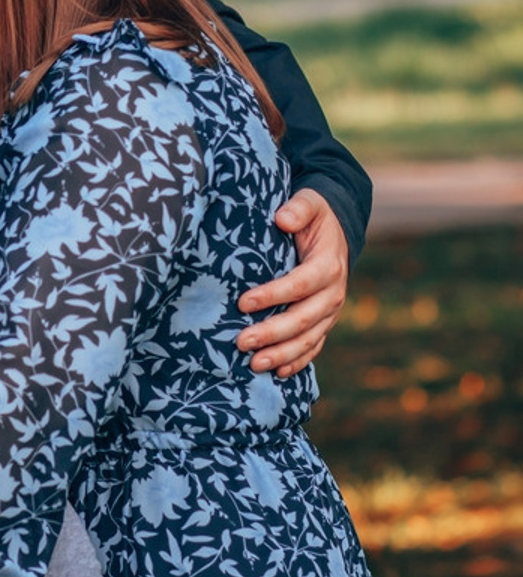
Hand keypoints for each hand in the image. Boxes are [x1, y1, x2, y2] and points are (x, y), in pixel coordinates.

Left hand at [236, 188, 347, 378]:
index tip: (243, 302)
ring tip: (253, 365)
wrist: (333, 231)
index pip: (300, 284)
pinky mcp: (324, 321)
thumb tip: (282, 219)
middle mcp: (334, 292)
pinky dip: (298, 361)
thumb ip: (299, 207)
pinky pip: (314, 345)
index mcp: (329, 264)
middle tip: (241, 342)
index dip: (274, 295)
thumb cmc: (313, 216)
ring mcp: (330, 311)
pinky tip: (278, 373)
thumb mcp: (310, 202)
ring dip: (283, 354)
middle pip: (304, 318)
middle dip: (273, 333)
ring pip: (309, 338)